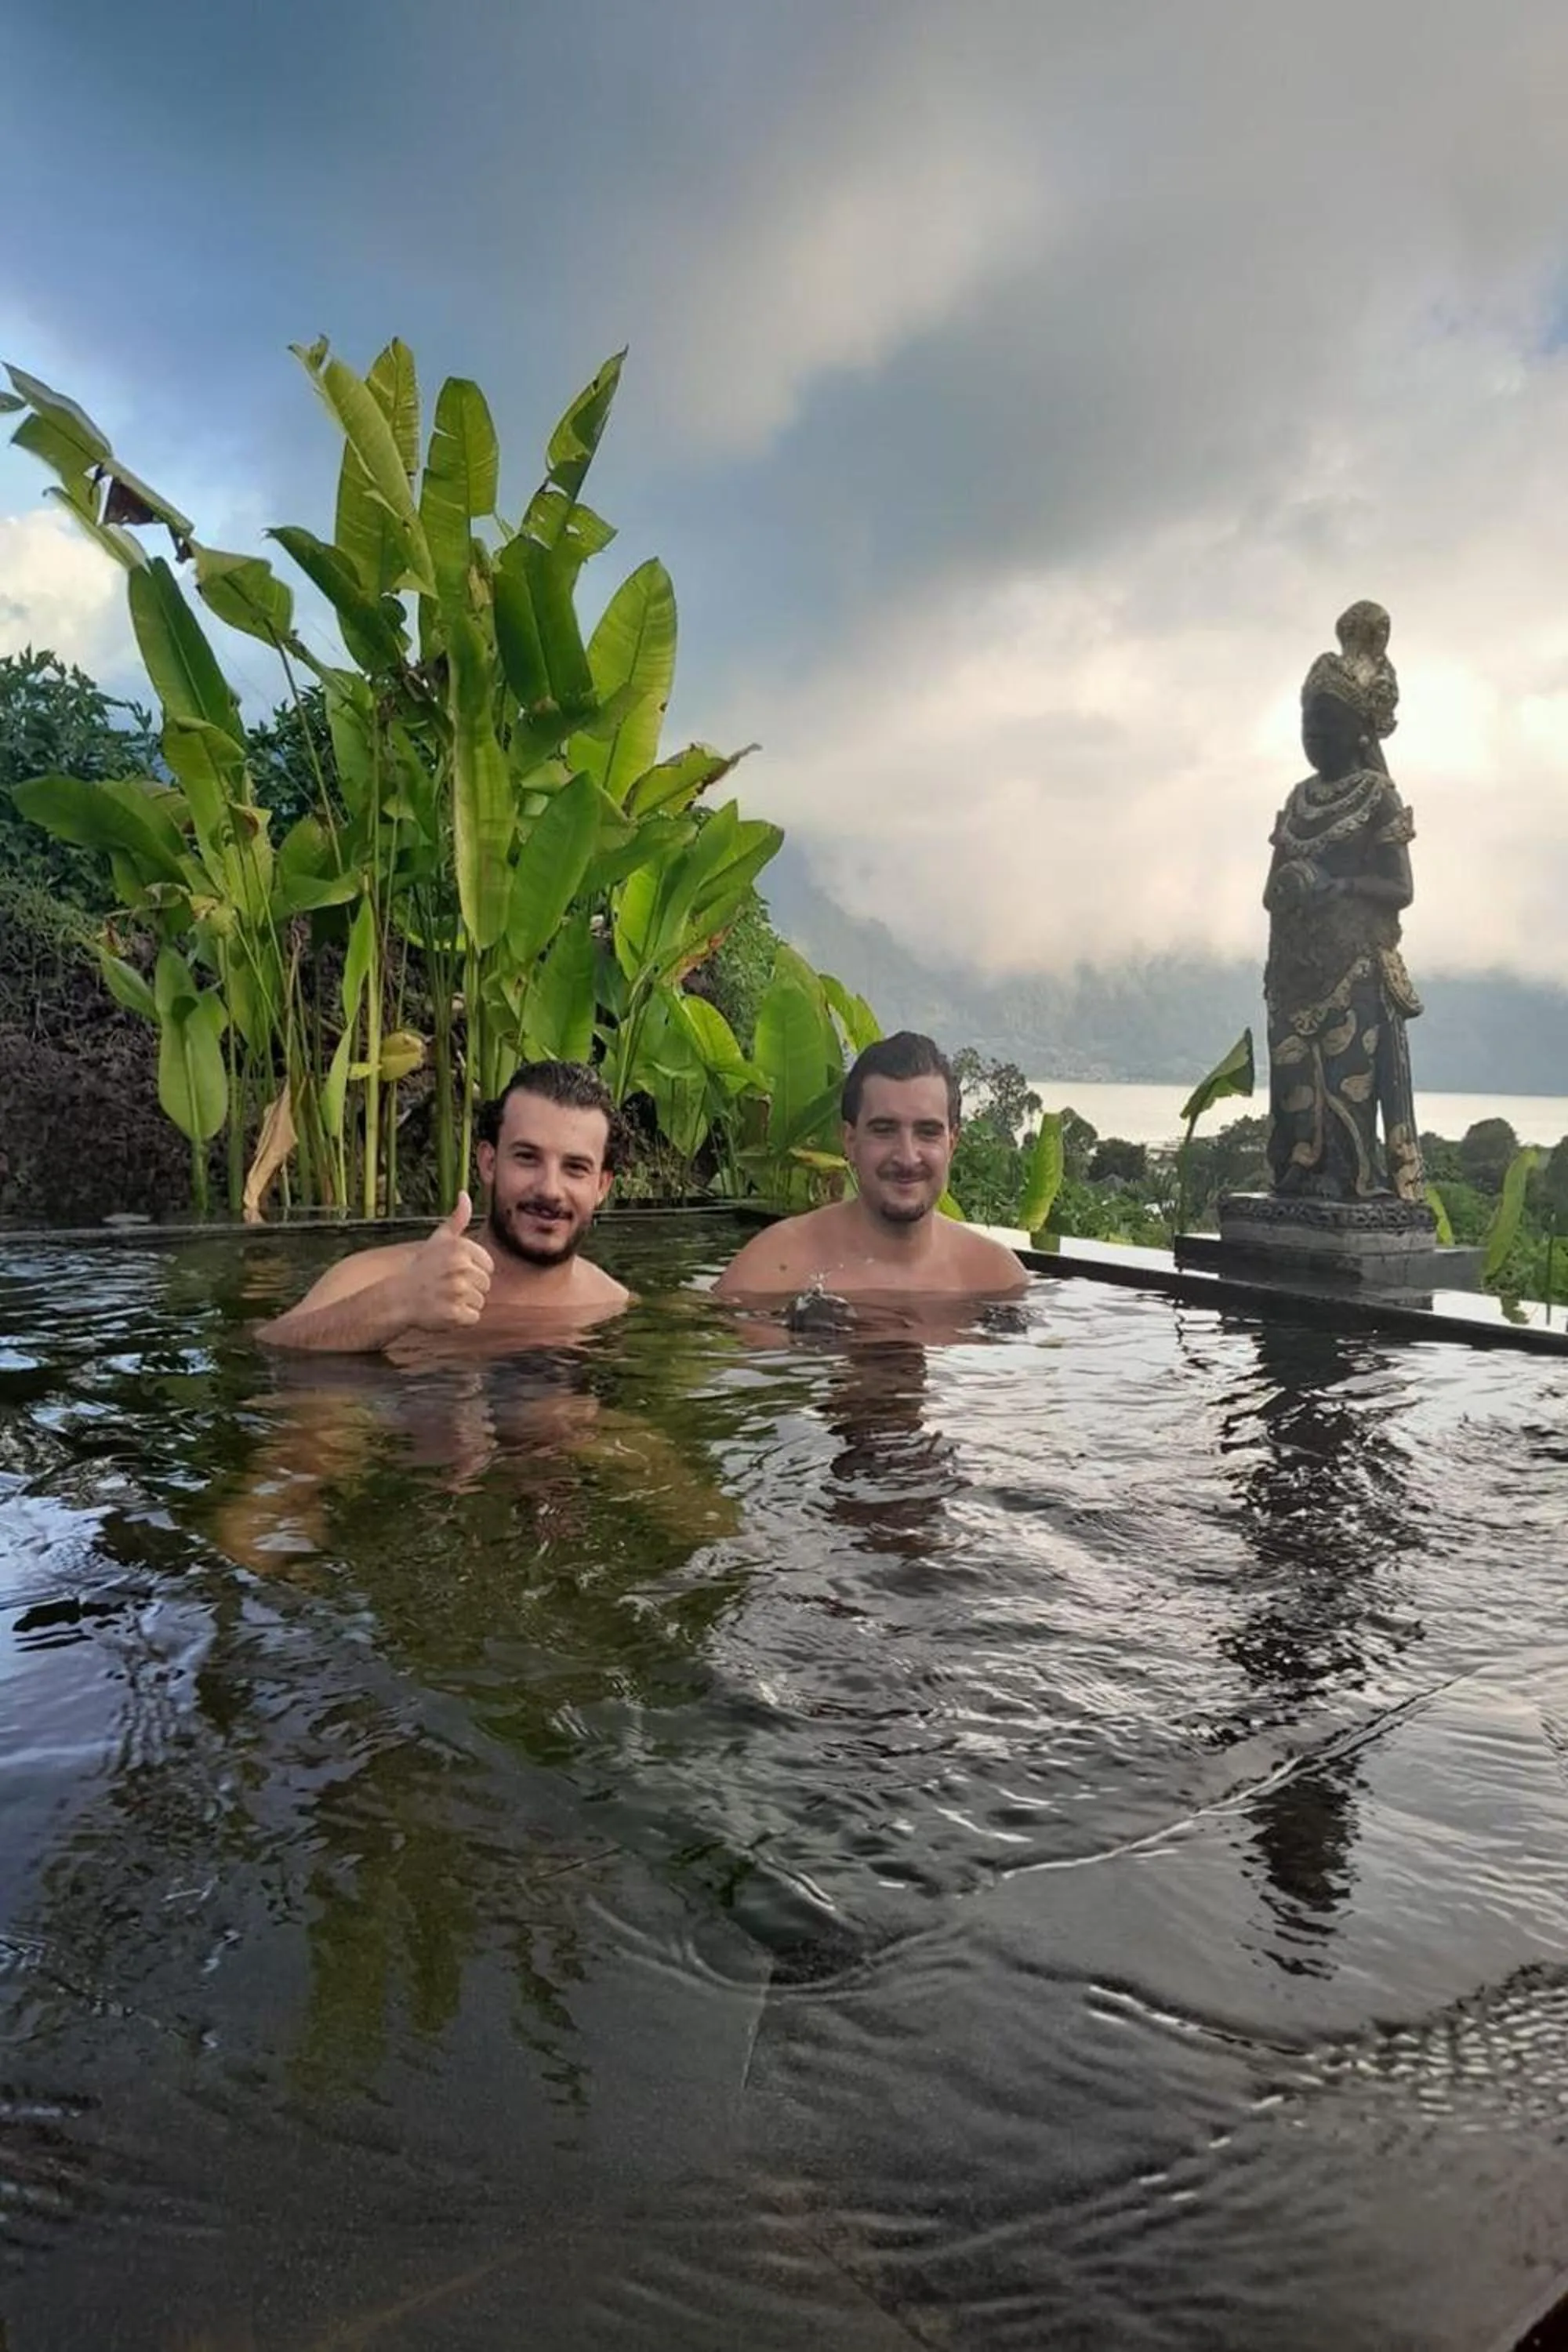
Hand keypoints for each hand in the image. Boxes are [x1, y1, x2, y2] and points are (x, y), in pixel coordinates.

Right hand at [397, 1192, 493, 1329]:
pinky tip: (444, 1311)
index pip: (488, 1266)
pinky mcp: (455, 1314)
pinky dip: (461, 1319)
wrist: (398, 1298)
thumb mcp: (438, 1240)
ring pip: (480, 1302)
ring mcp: (457, 1292)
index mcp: (460, 1248)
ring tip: (444, 1298)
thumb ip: (457, 1219)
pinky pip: (473, 1318)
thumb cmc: (422, 1268)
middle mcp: (460, 1268)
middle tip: (446, 1287)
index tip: (452, 1272)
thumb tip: (464, 1194)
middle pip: (486, 1285)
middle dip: (469, 1289)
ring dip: (465, 1304)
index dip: (473, 1271)